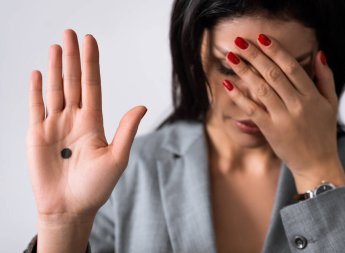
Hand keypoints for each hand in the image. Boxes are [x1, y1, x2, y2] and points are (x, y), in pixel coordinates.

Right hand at [26, 29, 146, 220]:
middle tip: (71, 33)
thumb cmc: (95, 187)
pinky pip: (35, 108)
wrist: (69, 208)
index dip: (91, 63)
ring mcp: (55, 125)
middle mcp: (74, 119)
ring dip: (54, 68)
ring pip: (55, 90)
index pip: (92, 85)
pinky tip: (38, 73)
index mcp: (93, 122)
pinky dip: (36, 91)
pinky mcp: (37, 135)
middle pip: (72, 82)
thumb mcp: (116, 158)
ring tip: (56, 46)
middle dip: (72, 58)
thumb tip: (142, 106)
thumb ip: (126, 130)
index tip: (90, 41)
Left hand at [223, 34, 344, 189]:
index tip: (261, 38)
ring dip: (244, 71)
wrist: (317, 163)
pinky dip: (239, 96)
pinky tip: (228, 84)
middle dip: (255, 56)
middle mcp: (297, 104)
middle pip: (273, 74)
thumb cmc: (323, 132)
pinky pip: (252, 109)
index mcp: (312, 95)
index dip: (275, 51)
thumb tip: (318, 53)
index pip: (291, 67)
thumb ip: (326, 78)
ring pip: (260, 89)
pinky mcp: (270, 129)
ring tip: (231, 57)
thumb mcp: (331, 103)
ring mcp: (282, 117)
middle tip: (240, 42)